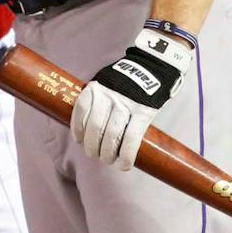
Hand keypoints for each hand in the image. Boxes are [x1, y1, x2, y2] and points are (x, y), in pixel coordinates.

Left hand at [71, 25, 192, 169]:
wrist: (153, 67)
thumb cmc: (125, 81)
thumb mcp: (105, 82)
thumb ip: (95, 99)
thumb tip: (85, 125)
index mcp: (97, 87)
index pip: (81, 110)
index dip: (78, 129)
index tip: (79, 140)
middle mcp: (109, 96)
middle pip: (95, 127)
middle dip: (92, 147)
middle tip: (94, 155)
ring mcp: (127, 104)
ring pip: (112, 135)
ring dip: (107, 154)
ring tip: (107, 160)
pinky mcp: (143, 113)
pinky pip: (132, 139)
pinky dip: (126, 156)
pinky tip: (123, 165)